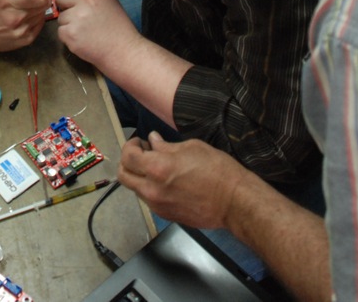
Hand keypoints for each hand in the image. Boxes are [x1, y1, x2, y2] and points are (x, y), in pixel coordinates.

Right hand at [0, 0, 49, 52]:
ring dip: (37, 9)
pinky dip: (35, 20)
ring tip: (25, 9)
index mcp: (9, 2)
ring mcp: (23, 31)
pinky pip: (40, 25)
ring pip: (43, 14)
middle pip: (44, 5)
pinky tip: (25, 19)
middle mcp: (17, 18)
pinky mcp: (27, 40)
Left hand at [51, 0, 140, 68]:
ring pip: (60, 16)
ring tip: (86, 31)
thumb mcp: (109, 2)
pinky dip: (68, 37)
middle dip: (64, 5)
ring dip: (68, 24)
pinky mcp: (70, 33)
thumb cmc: (118, 29)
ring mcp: (77, 17)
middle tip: (77, 16)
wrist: (124, 51)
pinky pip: (60, 31)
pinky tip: (83, 40)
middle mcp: (86, 0)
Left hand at [118, 133, 249, 229]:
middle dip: (128, 162)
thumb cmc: (217, 170)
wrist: (235, 202)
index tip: (140, 141)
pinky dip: (150, 188)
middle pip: (123, 176)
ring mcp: (157, 205)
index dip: (130, 146)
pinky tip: (166, 182)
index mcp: (157, 168)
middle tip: (142, 153)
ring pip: (135, 189)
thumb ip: (166, 146)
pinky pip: (149, 200)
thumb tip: (153, 141)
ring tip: (156, 167)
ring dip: (139, 176)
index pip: (128, 156)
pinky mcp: (166, 215)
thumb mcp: (192, 148)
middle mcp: (151, 189)